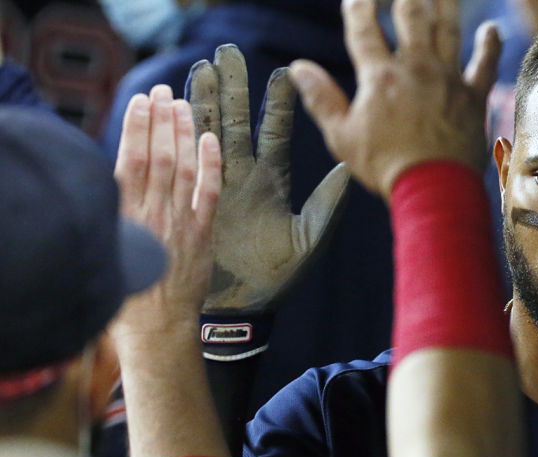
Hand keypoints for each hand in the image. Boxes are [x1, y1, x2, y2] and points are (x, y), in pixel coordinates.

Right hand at [111, 84, 221, 338]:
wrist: (154, 332)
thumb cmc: (125, 298)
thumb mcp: (107, 249)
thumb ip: (115, 216)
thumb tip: (117, 185)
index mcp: (123, 214)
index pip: (130, 158)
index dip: (137, 126)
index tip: (140, 102)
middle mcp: (151, 213)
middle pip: (158, 155)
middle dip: (160, 119)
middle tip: (163, 90)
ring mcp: (179, 223)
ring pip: (183, 167)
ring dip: (184, 132)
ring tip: (183, 104)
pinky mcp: (201, 237)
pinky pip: (209, 194)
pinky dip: (211, 165)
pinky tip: (211, 141)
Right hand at [187, 45, 349, 313]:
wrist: (240, 308)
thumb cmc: (278, 277)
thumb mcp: (309, 240)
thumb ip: (327, 205)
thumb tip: (350, 171)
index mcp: (272, 179)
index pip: (273, 131)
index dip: (276, 102)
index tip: (282, 73)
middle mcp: (242, 174)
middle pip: (236, 120)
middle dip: (232, 87)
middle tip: (227, 53)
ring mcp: (213, 182)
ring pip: (206, 132)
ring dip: (202, 101)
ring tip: (199, 69)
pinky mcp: (191, 197)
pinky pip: (183, 159)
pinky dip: (179, 134)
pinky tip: (174, 108)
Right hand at [289, 0, 501, 196]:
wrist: (434, 189)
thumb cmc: (386, 167)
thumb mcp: (342, 137)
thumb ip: (321, 98)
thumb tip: (298, 68)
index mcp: (379, 77)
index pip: (364, 29)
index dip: (359, 7)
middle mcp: (416, 68)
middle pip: (411, 14)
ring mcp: (447, 79)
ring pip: (448, 29)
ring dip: (445, 4)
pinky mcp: (472, 96)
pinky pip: (485, 64)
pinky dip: (489, 45)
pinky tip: (491, 29)